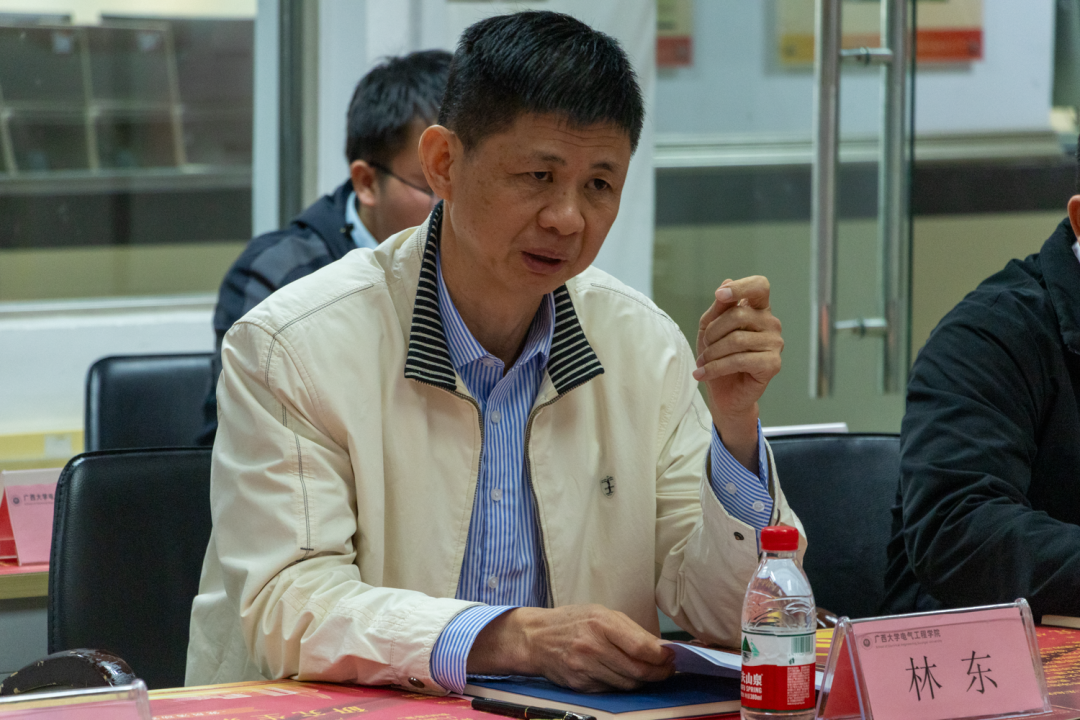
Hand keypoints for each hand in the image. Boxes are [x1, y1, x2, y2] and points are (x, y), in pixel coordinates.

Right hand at [466, 605, 674, 691]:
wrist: (535, 638)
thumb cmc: (572, 621)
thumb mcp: (600, 613)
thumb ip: (629, 630)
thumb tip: (660, 648)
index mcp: (601, 623)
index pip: (642, 648)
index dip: (662, 657)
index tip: (673, 658)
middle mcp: (593, 647)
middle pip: (638, 671)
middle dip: (658, 673)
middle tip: (667, 670)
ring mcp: (585, 668)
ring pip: (627, 684)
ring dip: (642, 681)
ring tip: (647, 673)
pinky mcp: (580, 685)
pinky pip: (611, 690)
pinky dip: (621, 685)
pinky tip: (622, 675)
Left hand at [693, 276, 782, 468]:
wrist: (724, 393)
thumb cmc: (718, 356)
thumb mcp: (710, 328)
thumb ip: (718, 308)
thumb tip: (726, 283)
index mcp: (758, 309)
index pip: (759, 286)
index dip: (741, 287)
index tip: (720, 296)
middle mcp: (771, 323)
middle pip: (739, 314)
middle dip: (713, 332)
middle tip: (704, 347)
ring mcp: (775, 343)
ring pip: (737, 339)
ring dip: (712, 352)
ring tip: (702, 362)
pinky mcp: (773, 364)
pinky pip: (740, 360)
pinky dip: (716, 368)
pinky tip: (703, 374)